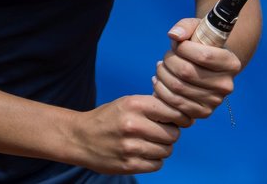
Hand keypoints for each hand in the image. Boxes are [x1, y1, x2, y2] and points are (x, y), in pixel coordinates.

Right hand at [70, 94, 186, 174]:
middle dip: (170, 134)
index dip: (181, 117)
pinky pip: (157, 164)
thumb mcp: (128, 102)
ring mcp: (130, 147)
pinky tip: (144, 153)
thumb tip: (186, 115)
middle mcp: (132, 124)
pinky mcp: (128, 165)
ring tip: (150, 143)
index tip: (181, 120)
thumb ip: (154, 106)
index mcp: (134, 104)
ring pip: (166, 150)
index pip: (173, 111)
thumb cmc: (110, 118)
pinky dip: (154, 160)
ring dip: (163, 148)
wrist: (80, 138)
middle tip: (160, 132)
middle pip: (172, 134)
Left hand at [151, 17, 241, 120]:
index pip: (203, 55)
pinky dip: (161, 91)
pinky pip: (174, 104)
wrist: (208, 68)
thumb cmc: (202, 45)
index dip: (183, 48)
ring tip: (160, 67)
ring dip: (162, 75)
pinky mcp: (202, 113)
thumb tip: (173, 36)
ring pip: (178, 88)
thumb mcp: (198, 28)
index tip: (176, 45)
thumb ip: (185, 26)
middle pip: (187, 72)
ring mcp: (215, 102)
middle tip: (165, 57)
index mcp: (231, 63)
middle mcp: (226, 85)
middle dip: (169, 61)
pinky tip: (159, 81)